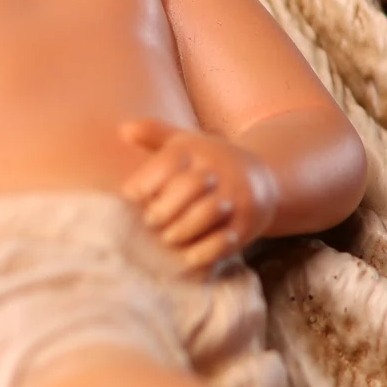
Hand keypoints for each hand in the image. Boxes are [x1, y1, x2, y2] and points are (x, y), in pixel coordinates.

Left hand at [118, 118, 276, 271]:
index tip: (130, 196)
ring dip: (182, 229)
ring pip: (207, 213)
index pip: (169, 161)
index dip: (145, 180)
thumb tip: (124, 129)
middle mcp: (217, 171)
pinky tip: (188, 257)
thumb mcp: (185, 143)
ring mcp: (234, 197)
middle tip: (150, 221)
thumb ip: (154, 134)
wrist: (262, 179)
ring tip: (168, 238)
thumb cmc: (209, 163)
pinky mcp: (246, 223)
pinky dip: (205, 251)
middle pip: (189, 186)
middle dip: (164, 208)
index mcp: (197, 151)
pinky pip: (226, 239)